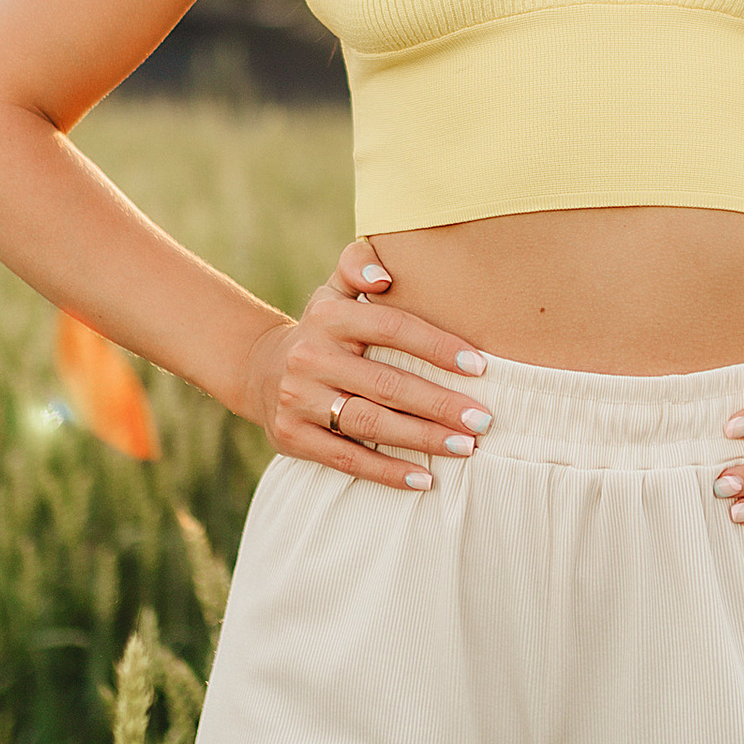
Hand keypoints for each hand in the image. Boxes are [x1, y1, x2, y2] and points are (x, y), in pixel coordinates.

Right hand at [245, 232, 492, 488]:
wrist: (259, 369)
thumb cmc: (323, 329)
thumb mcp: (334, 290)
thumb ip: (359, 264)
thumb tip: (385, 275)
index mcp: (328, 316)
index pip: (392, 328)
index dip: (437, 346)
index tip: (479, 367)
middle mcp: (310, 356)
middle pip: (387, 383)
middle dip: (441, 404)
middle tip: (483, 419)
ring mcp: (298, 399)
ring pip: (371, 423)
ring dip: (423, 438)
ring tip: (466, 447)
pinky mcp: (292, 437)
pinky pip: (347, 458)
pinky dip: (387, 471)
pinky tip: (424, 478)